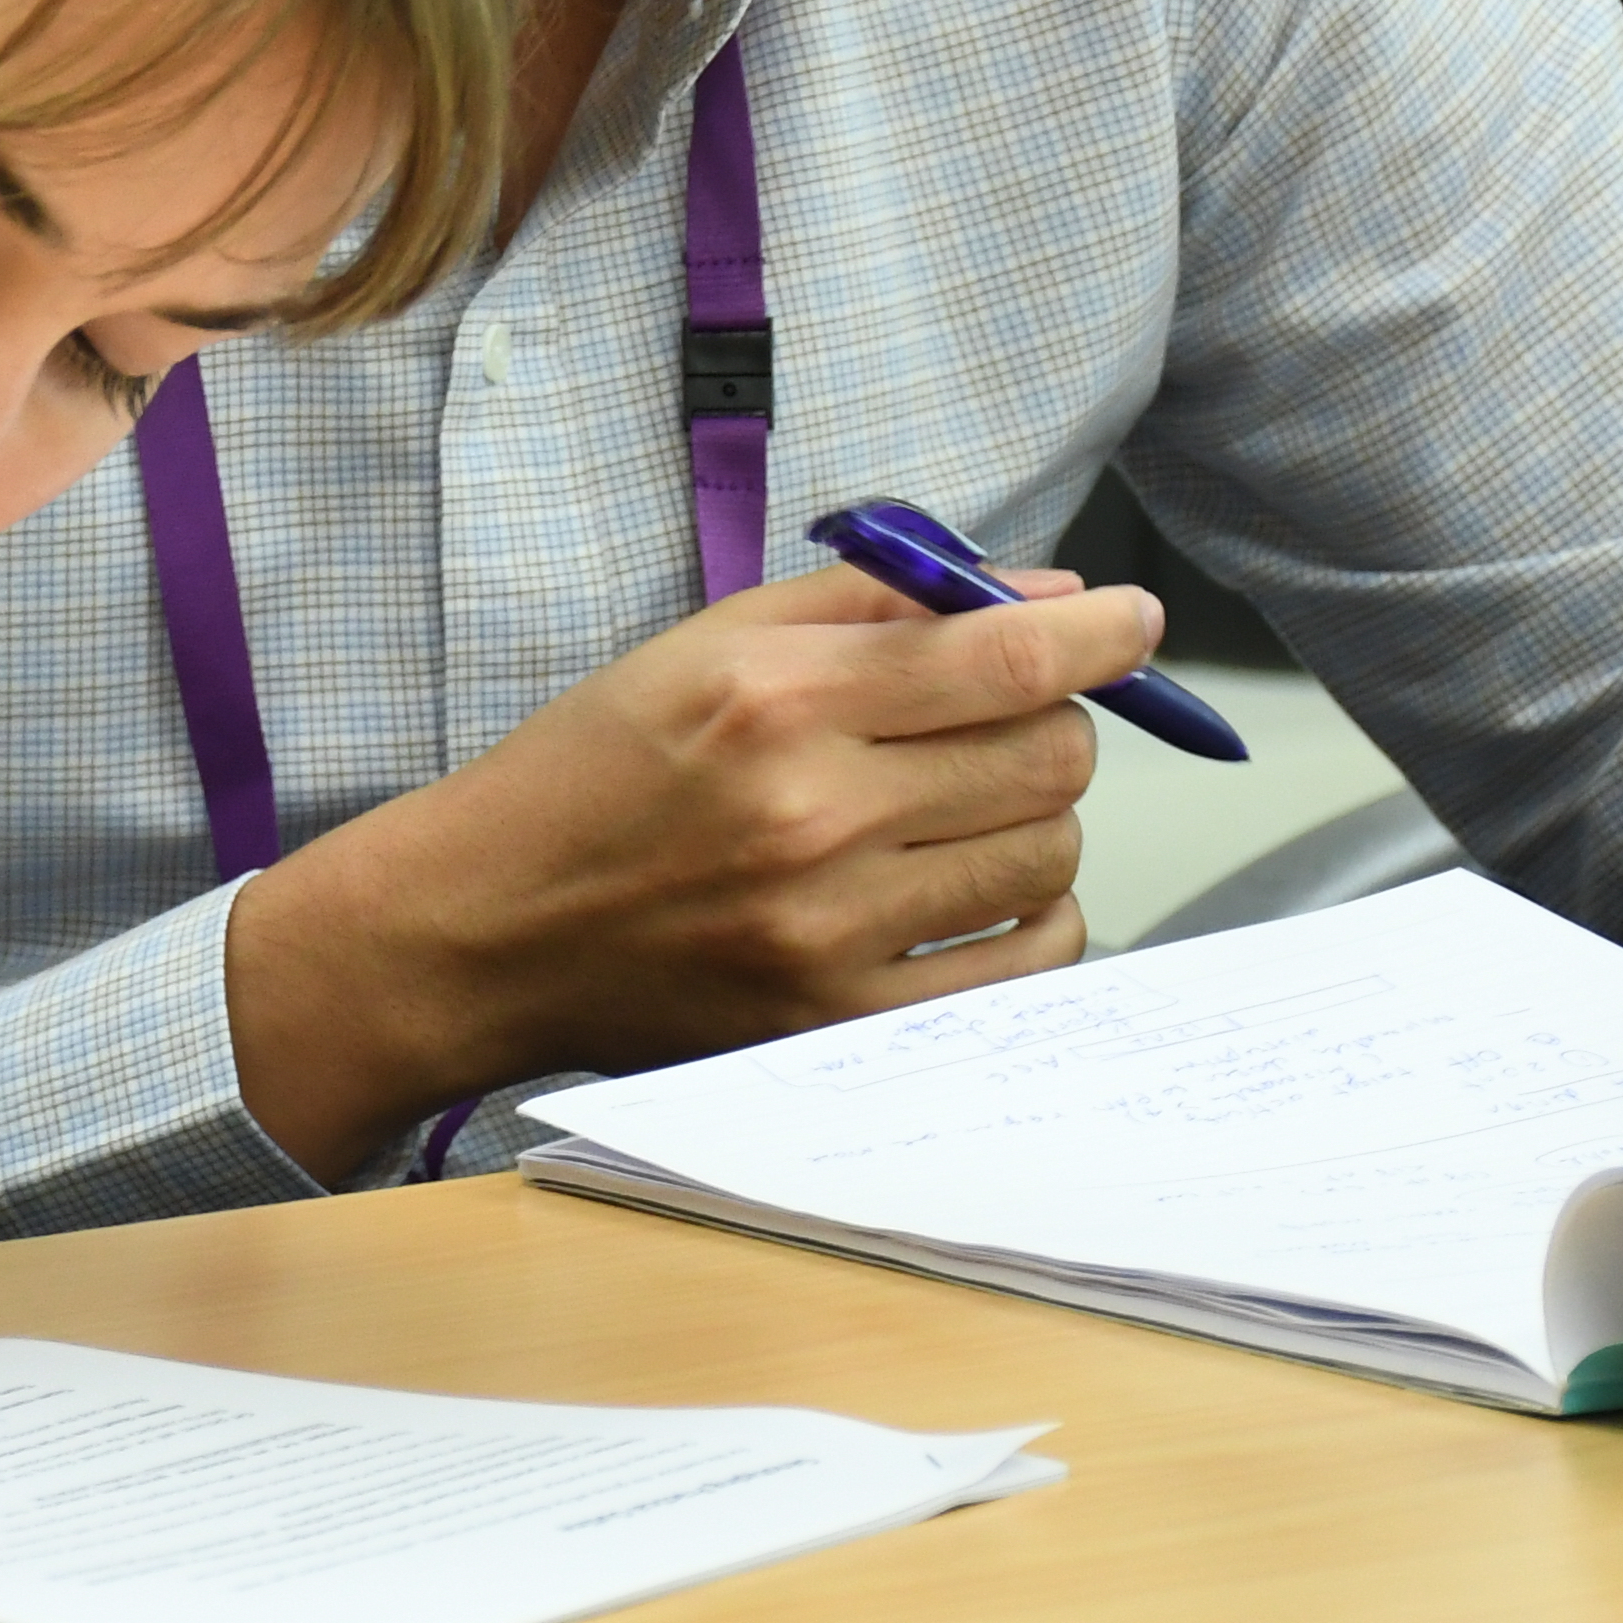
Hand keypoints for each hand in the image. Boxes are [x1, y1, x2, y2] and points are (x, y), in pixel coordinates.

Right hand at [219, 561, 1159, 1175]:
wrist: (486, 927)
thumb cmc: (595, 776)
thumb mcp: (708, 645)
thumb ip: (876, 605)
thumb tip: (1049, 599)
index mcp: (774, 699)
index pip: (1002, 655)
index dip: (1100, 635)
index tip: (1135, 624)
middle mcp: (810, 815)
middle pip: (1050, 757)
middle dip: (1051, 724)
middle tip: (999, 724)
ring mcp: (830, 932)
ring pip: (1048, 858)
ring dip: (1032, 823)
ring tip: (956, 814)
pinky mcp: (840, 1023)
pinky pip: (1025, 966)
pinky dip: (1028, 920)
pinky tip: (967, 894)